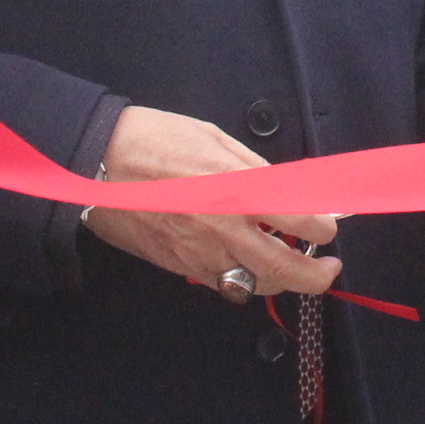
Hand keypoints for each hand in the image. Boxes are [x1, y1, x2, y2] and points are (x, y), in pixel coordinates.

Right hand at [80, 105, 339, 299]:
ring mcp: (199, 254)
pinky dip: (241, 278)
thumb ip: (256, 170)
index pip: (300, 220)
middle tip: (329, 269)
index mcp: (238, 189)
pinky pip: (220, 283)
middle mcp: (224, 229)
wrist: (95, 163)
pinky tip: (247, 263)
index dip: (323, 226)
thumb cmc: (156, 139)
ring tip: (290, 265)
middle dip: (316, 276)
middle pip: (284, 268)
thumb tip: (290, 190)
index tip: (329, 225)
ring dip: (279, 279)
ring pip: (254, 284)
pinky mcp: (178, 267)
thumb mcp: (215, 140)